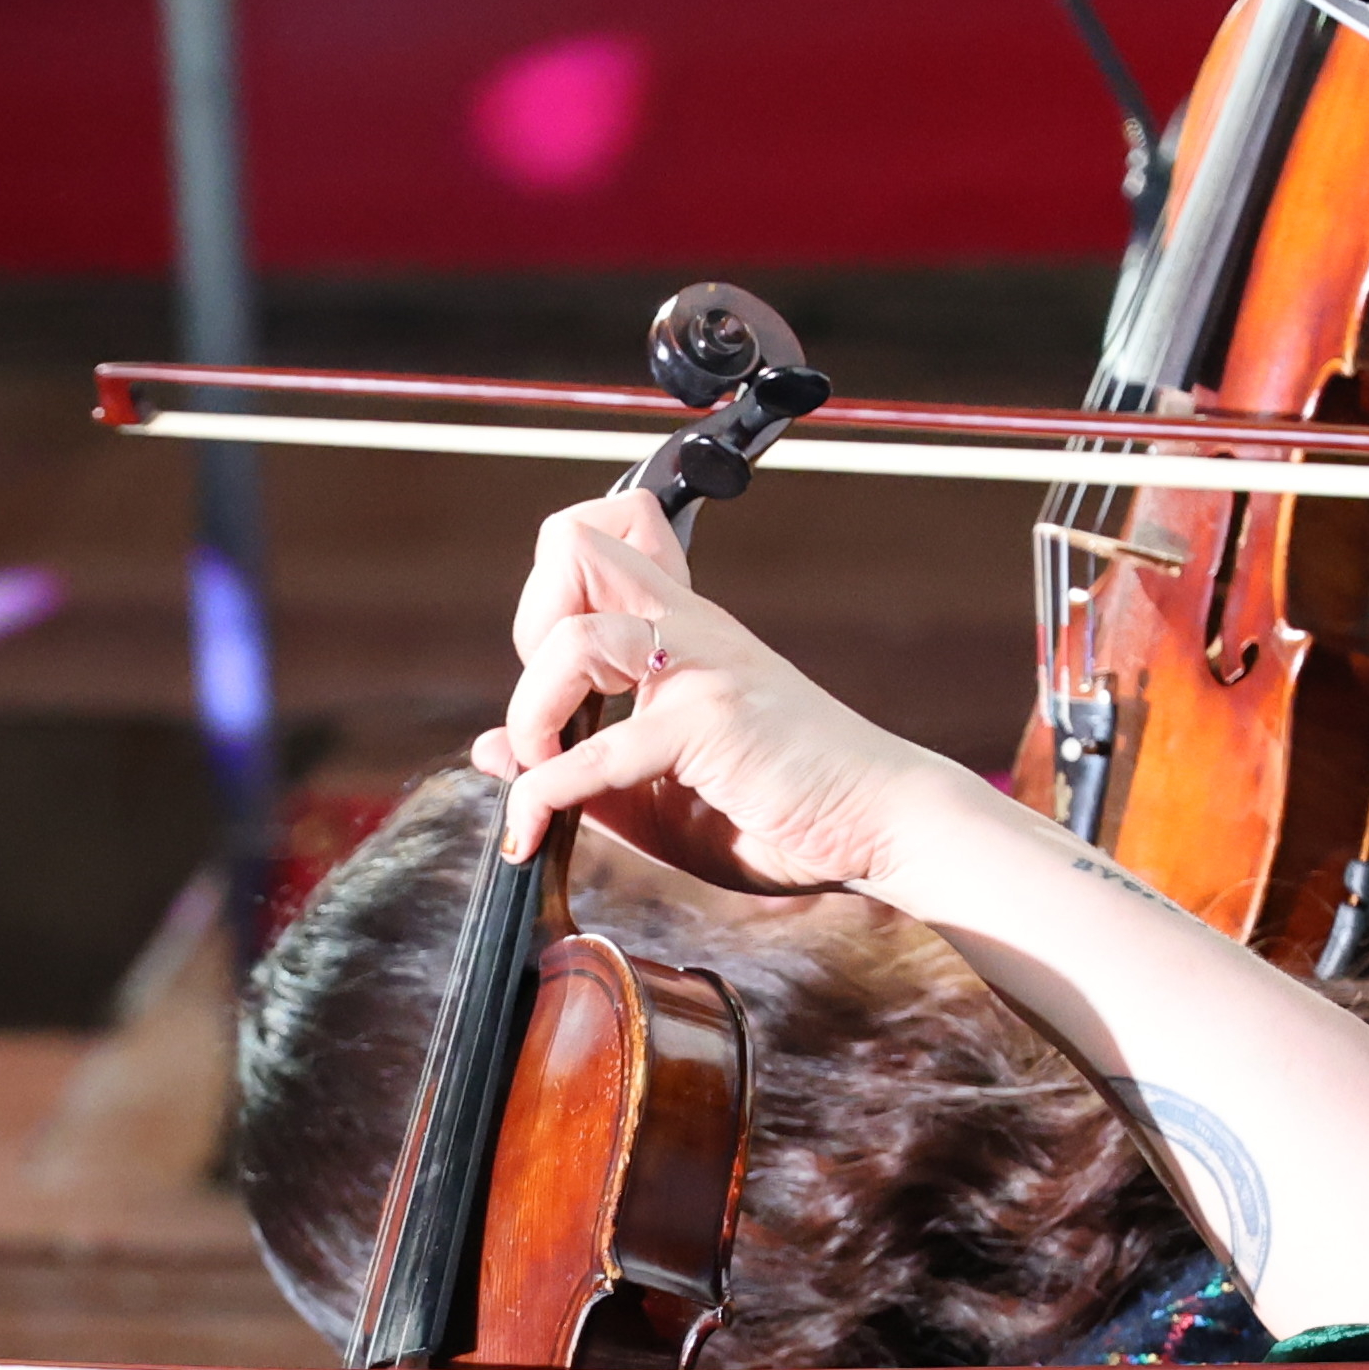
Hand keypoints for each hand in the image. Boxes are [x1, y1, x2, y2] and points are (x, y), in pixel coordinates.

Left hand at [470, 491, 969, 896]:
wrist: (879, 824)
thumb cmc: (782, 807)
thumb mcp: (655, 795)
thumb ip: (574, 768)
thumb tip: (489, 750)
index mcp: (679, 627)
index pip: (595, 539)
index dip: (547, 594)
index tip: (554, 683)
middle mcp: (688, 628)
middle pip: (572, 547)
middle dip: (528, 628)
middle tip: (544, 718)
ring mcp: (703, 665)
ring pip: (573, 636)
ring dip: (534, 715)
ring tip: (545, 774)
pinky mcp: (714, 718)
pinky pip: (600, 746)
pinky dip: (548, 793)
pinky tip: (537, 830)